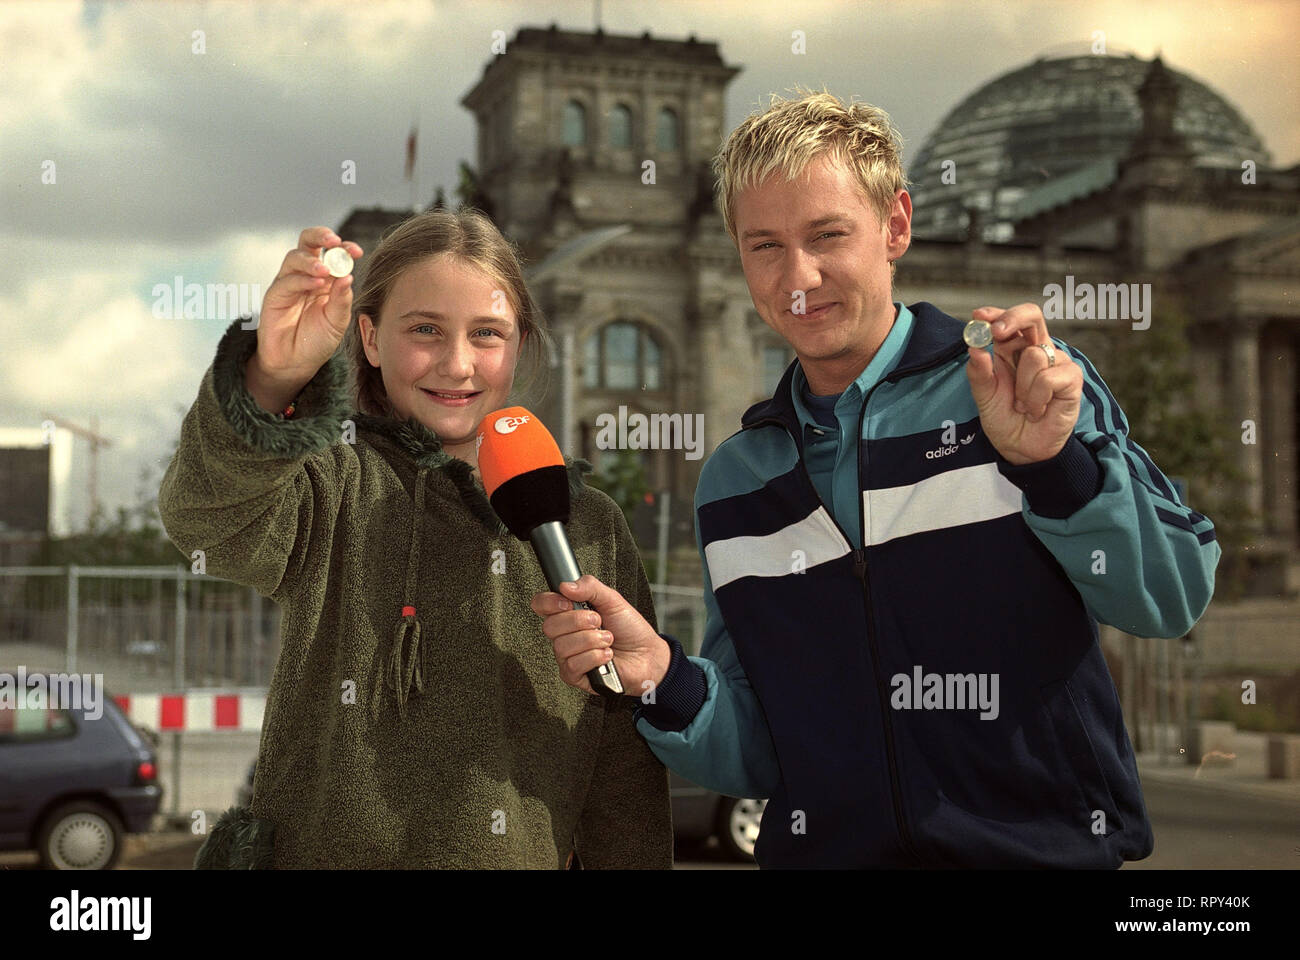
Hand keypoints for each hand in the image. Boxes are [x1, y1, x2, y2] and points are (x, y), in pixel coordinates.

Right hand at [254, 226, 363, 383]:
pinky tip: (316, 285)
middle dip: (320, 236)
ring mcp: (289, 283)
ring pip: (295, 257)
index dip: (344, 247)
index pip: (332, 252)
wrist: (296, 362)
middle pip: (307, 242)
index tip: (357, 251)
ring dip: (311, 261)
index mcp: (325, 278)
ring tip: (325, 271)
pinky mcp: (275, 295)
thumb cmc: (317, 340)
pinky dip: (302, 280)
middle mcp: (306, 275)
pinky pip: (287, 281)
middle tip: (335, 242)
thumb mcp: (337, 321)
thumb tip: (348, 277)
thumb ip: (342, 300)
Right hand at [530, 575, 670, 697]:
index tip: (567, 602)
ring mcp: (567, 656)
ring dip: (591, 640)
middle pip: (549, 626)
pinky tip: (607, 655)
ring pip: (562, 646)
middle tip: (598, 621)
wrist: (648, 655)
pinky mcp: (575, 676)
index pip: (541, 605)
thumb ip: (590, 587)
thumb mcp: (613, 600)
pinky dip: (595, 657)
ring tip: (608, 639)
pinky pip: (573, 665)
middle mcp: (564, 635)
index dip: (549, 602)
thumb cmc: (630, 629)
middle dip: (579, 621)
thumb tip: (565, 585)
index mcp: (568, 613)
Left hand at [965, 303, 1082, 464]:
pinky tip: (1037, 410)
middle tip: (997, 333)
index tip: (979, 317)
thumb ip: (979, 373)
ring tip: (1022, 405)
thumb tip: (974, 348)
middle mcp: (1035, 350)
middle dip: (1013, 319)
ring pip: (1034, 355)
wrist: (1022, 449)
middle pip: (1032, 316)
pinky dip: (1036, 398)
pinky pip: (1048, 378)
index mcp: (1011, 350)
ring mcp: (1056, 362)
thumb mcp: (984, 396)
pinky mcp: (1071, 378)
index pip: (1008, 321)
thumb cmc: (1004, 419)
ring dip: (1021, 386)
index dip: (996, 314)